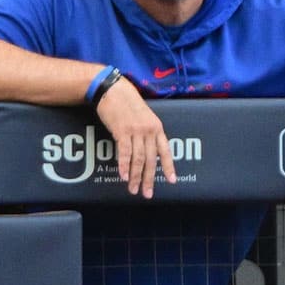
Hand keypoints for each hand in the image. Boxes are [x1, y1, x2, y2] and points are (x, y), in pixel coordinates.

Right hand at [94, 78, 177, 197]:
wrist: (113, 90)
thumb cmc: (127, 102)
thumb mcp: (144, 116)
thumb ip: (147, 132)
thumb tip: (148, 149)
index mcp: (157, 128)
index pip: (165, 151)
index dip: (169, 167)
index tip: (171, 181)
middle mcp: (149, 131)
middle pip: (151, 160)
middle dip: (149, 179)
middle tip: (147, 193)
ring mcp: (136, 131)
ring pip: (138, 159)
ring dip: (135, 176)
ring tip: (133, 189)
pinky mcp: (122, 131)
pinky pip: (125, 152)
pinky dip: (124, 166)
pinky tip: (124, 176)